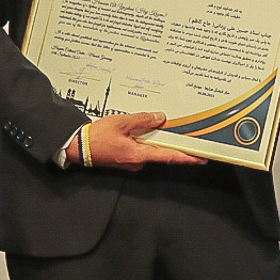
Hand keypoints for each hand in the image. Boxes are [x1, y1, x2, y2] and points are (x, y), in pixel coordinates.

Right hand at [73, 112, 206, 169]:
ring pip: (151, 150)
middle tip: (188, 137)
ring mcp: (132, 162)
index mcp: (139, 154)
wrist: (79, 147)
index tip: (201, 158)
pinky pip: (142, 149)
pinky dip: (147, 141)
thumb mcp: (122, 122)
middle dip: (173, 144)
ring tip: (161, 126)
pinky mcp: (127, 159)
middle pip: (162, 152)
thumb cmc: (97, 138)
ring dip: (157, 140)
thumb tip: (160, 118)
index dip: (187, 157)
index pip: (169, 156)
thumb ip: (143, 119)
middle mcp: (138, 161)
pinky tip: (145, 131)